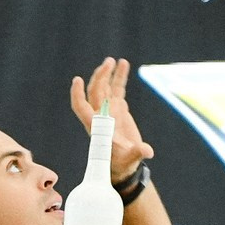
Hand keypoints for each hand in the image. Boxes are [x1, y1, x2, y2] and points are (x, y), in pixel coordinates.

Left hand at [70, 57, 155, 182]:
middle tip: (109, 63)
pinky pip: (117, 89)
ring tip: (115, 61)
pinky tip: (124, 64)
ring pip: (105, 87)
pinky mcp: (119, 108)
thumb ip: (137, 152)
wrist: (125, 163)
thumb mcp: (130, 158)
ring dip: (108, 73)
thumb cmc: (122, 162)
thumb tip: (147, 151)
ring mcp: (109, 109)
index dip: (77, 94)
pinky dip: (120, 77)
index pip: (81, 107)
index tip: (77, 79)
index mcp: (96, 126)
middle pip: (95, 91)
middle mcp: (100, 114)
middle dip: (100, 76)